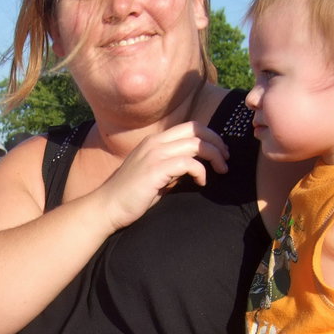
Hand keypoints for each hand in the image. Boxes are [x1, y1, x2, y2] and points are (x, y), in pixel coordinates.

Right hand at [92, 121, 228, 230]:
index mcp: (154, 141)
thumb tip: (194, 167)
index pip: (189, 127)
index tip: (219, 152)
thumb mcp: (154, 175)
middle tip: (225, 159)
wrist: (107, 207)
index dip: (209, 136)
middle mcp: (155, 142)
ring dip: (214, 155)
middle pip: (196, 129)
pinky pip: (189, 163)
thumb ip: (172, 167)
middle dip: (217, 142)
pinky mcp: (156, 169)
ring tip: (221, 170)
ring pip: (196, 144)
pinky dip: (201, 171)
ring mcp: (154, 154)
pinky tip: (201, 182)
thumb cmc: (131, 195)